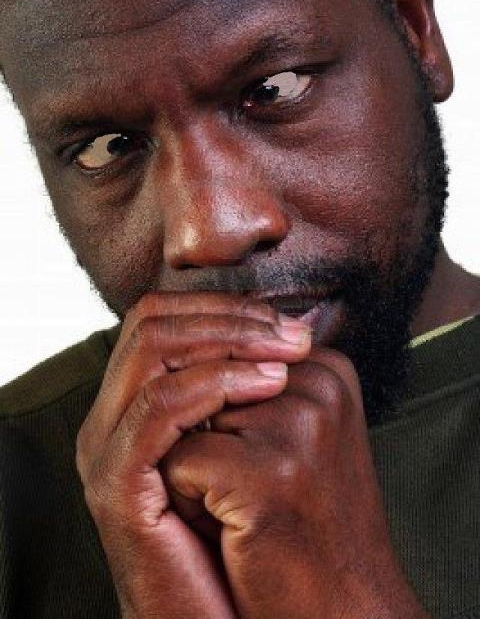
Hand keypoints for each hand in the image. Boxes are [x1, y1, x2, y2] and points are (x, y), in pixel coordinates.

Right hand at [75, 292, 311, 617]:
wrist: (233, 615)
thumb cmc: (247, 530)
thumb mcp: (249, 442)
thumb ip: (251, 385)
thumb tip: (301, 325)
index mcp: (138, 402)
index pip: (163, 316)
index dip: (222, 308)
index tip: (284, 322)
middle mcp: (113, 416)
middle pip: (152, 320)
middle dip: (226, 316)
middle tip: (287, 331)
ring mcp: (107, 447)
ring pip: (152, 350)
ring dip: (225, 340)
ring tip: (285, 357)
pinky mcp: (116, 483)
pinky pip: (158, 407)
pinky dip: (213, 384)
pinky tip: (268, 385)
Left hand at [162, 347, 428, 618]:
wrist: (344, 607)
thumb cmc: (307, 519)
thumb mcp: (297, 431)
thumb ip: (260, 378)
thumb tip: (201, 331)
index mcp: (327, 367)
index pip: (227, 353)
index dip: (221, 413)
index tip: (262, 458)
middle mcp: (318, 385)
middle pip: (203, 384)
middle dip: (206, 435)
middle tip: (253, 487)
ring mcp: (297, 426)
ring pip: (185, 419)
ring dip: (195, 467)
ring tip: (245, 505)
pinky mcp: (267, 471)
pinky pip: (180, 461)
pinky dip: (188, 501)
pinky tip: (236, 529)